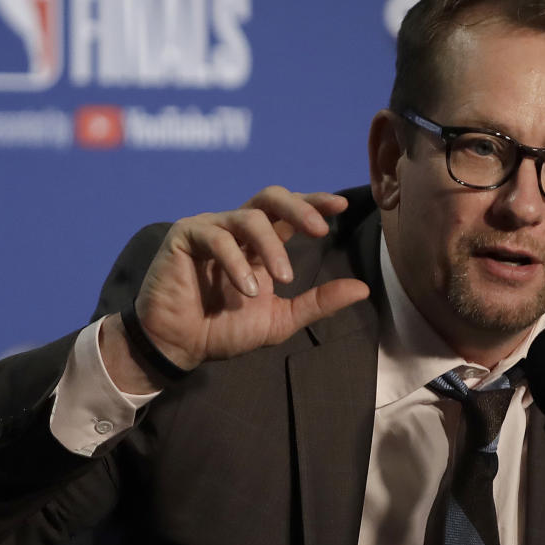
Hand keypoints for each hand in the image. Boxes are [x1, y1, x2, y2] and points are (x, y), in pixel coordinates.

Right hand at [101, 187, 369, 391]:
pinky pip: (217, 237)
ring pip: (249, 217)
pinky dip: (238, 262)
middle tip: (320, 229)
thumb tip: (364, 288)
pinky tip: (248, 290)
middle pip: (270, 197)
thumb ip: (319, 302)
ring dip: (272, 247)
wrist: (180, 347)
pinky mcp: (184, 237)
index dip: (314, 202)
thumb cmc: (225, 329)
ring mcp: (210, 228)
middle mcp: (236, 229)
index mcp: (260, 243)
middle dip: (299, 207)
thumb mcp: (281, 319)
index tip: (341, 204)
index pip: (289, 211)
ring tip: (282, 280)